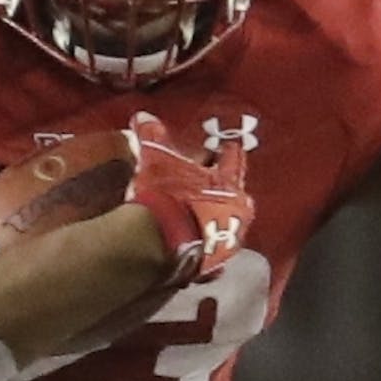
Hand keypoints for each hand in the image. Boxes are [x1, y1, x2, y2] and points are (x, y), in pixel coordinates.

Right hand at [125, 111, 252, 286]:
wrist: (161, 242)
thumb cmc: (165, 195)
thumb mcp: (156, 160)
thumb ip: (152, 137)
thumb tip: (144, 116)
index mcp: (228, 182)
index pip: (233, 159)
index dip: (228, 151)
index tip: (227, 146)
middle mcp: (237, 211)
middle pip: (235, 194)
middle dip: (225, 189)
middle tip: (213, 184)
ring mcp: (228, 240)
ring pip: (227, 226)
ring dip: (216, 220)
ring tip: (202, 217)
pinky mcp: (213, 264)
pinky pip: (213, 256)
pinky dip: (205, 251)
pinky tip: (196, 250)